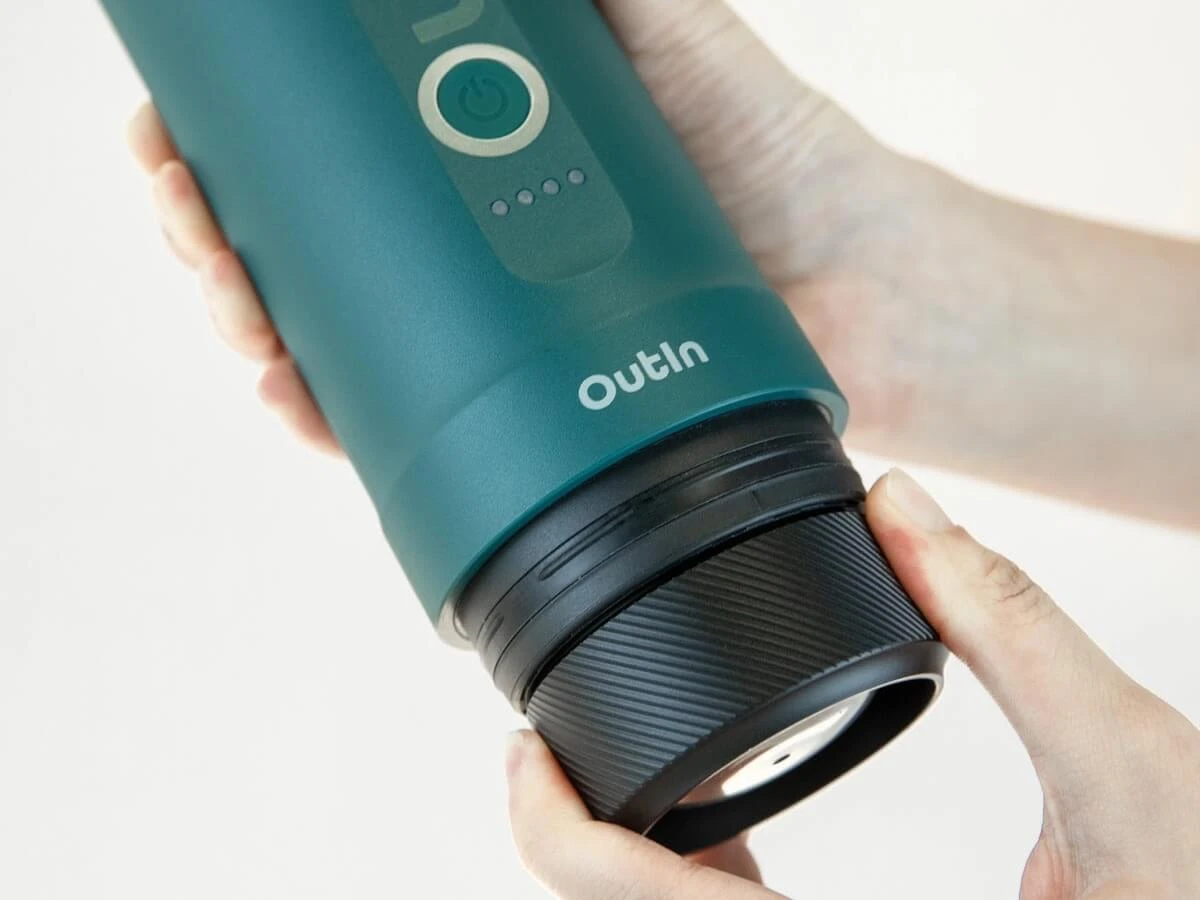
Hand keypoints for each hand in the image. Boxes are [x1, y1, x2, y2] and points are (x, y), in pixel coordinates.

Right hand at [126, 0, 921, 454]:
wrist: (857, 274)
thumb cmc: (769, 150)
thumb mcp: (664, 27)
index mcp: (478, 164)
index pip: (325, 155)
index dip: (238, 144)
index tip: (183, 123)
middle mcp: (469, 252)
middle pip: (303, 245)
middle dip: (214, 224)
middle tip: (182, 197)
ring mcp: (488, 339)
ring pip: (329, 336)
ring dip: (248, 315)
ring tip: (224, 286)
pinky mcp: (521, 421)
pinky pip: (400, 426)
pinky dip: (329, 411)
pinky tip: (289, 383)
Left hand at [504, 470, 1199, 898]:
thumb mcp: (1140, 773)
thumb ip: (1015, 627)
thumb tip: (904, 505)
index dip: (561, 834)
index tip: (524, 751)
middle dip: (582, 836)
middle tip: (555, 740)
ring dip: (636, 858)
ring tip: (620, 759)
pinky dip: (707, 879)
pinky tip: (717, 818)